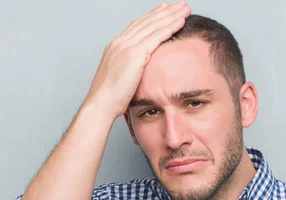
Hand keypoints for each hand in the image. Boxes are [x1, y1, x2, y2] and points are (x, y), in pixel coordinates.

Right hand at [84, 1, 190, 119]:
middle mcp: (120, 42)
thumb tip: (137, 72)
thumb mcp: (119, 78)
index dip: (152, 16)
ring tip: (185, 8)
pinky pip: (157, 36)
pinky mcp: (135, 54)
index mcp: (115, 47)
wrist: (100, 104)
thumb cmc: (109, 99)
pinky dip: (170, 27)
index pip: (137, 25)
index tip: (164, 8)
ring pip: (154, 25)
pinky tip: (180, 21)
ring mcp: (127, 47)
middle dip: (166, 11)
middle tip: (180, 3)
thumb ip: (129, 69)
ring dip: (171, 15)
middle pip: (147, 21)